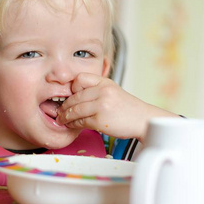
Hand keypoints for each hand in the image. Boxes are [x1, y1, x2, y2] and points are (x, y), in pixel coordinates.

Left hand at [56, 73, 177, 142]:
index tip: (69, 96)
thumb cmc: (126, 108)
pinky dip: (73, 124)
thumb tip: (73, 96)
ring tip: (62, 119)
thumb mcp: (112, 91)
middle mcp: (103, 91)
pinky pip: (80, 121)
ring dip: (66, 116)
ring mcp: (101, 105)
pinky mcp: (100, 120)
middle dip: (64, 106)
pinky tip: (71, 125)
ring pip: (75, 110)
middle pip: (74, 97)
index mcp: (104, 82)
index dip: (72, 88)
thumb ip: (95, 91)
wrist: (143, 120)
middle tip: (59, 111)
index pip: (80, 79)